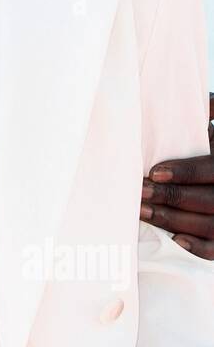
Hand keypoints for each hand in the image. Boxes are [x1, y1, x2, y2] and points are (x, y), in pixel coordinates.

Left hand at [139, 93, 213, 259]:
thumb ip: (212, 112)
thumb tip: (197, 99)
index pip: (211, 169)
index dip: (184, 172)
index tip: (154, 172)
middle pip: (207, 200)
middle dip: (170, 197)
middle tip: (139, 193)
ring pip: (209, 226)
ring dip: (173, 221)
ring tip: (142, 212)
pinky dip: (197, 247)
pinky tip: (174, 239)